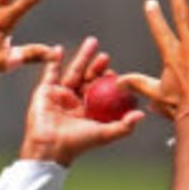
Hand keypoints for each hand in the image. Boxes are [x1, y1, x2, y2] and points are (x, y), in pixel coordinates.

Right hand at [20, 39, 142, 165]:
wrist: (51, 147)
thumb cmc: (78, 143)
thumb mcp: (104, 134)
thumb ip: (124, 126)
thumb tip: (142, 115)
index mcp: (88, 111)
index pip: (100, 91)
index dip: (108, 81)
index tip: (115, 74)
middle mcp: (75, 102)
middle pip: (88, 78)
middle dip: (97, 66)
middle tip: (106, 56)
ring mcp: (60, 95)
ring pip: (73, 72)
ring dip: (82, 57)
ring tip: (92, 42)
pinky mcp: (45, 91)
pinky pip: (50, 72)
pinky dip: (53, 61)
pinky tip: (58, 49)